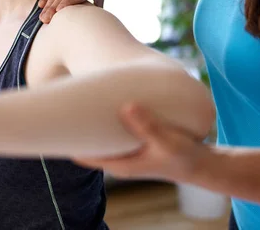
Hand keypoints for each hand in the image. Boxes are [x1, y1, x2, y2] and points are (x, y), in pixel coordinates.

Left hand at [74, 103, 207, 182]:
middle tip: (65, 100)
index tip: (57, 122)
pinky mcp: (135, 141)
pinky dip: (108, 118)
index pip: (84, 156)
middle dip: (76, 127)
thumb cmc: (184, 156)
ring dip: (92, 121)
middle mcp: (120, 158)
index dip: (68, 142)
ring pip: (100, 136)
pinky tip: (107, 99)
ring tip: (81, 95)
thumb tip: (126, 107)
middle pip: (88, 144)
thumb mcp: (167, 141)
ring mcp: (127, 150)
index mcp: (121, 164)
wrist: (202, 164)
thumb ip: (148, 125)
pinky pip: (114, 130)